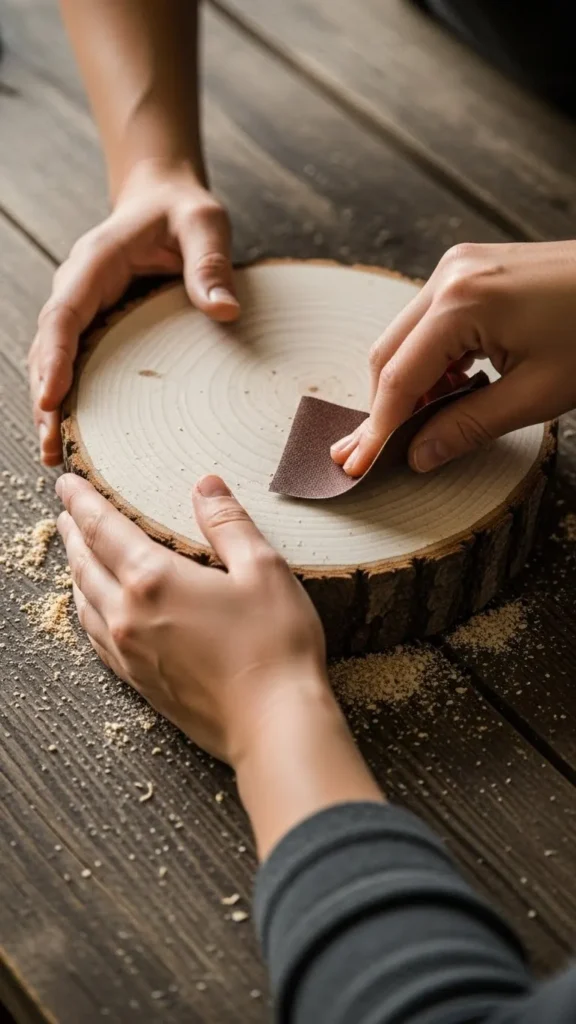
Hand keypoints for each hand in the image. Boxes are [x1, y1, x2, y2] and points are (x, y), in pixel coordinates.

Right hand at [29, 161, 239, 466]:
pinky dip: (68, 398)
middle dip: (45, 398)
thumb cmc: (183, 213)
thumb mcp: (204, 224)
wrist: (165, 204)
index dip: (54, 358)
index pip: (64, 315)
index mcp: (95, 264)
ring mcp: (81, 311)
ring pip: (51, 362)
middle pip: (47, 348)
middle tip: (52, 448)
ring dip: (50, 407)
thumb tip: (225, 310)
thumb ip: (210, 263)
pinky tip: (75, 435)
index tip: (50, 399)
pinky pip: (72, 364)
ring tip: (55, 455)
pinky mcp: (92, 328)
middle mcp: (77, 290)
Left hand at [55, 472, 326, 765]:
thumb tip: (206, 486)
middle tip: (66, 512)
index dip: (81, 501)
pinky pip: (96, 638)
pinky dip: (87, 612)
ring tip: (76, 554)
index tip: (67, 483)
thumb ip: (229, 523)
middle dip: (74, 533)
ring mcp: (130, 652)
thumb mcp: (263, 569)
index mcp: (154, 579)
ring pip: (85, 602)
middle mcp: (128, 615)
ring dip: (76, 571)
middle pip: (85, 564)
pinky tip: (95, 610)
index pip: (102, 528)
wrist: (274, 725)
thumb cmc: (274, 646)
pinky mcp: (140, 681)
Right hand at [331, 241, 575, 475]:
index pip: (398, 377)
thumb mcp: (537, 394)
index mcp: (462, 302)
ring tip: (432, 423)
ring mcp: (459, 267)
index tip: (359, 466)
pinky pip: (431, 322)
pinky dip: (433, 360)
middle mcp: (449, 275)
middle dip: (384, 407)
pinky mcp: (472, 270)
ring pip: (406, 338)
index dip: (377, 428)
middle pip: (388, 353)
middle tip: (379, 453)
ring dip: (411, 385)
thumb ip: (468, 426)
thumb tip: (419, 455)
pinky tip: (456, 387)